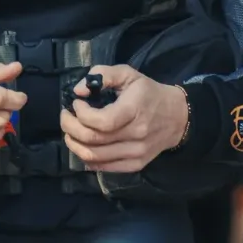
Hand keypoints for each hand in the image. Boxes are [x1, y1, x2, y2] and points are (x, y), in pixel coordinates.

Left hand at [59, 63, 187, 173]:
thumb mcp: (128, 74)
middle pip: (93, 140)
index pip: (101, 122)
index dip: (81, 114)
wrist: (177, 117)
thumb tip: (79, 90)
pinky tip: (82, 145)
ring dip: (74, 144)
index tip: (76, 103)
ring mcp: (136, 154)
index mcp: (134, 111)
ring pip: (94, 157)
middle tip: (66, 117)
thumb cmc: (148, 93)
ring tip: (70, 131)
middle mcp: (135, 136)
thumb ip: (103, 75)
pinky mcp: (135, 165)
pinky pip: (103, 167)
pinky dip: (87, 158)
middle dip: (70, 128)